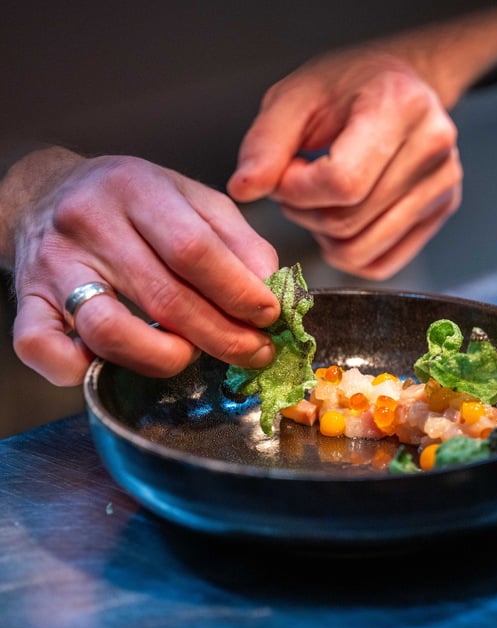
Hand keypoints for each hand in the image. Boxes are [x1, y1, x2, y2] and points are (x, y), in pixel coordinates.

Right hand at [6, 148, 280, 385]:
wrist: (50, 191)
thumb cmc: (134, 201)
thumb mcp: (192, 198)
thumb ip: (236, 239)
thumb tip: (269, 287)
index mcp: (138, 189)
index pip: (195, 250)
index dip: (239, 291)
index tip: (270, 316)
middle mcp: (90, 224)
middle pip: (163, 297)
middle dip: (220, 336)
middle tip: (253, 352)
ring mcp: (54, 265)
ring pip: (108, 329)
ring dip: (163, 357)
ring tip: (191, 355)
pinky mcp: (26, 298)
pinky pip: (39, 346)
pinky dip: (76, 368)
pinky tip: (111, 367)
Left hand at [227, 2, 496, 279]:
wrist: (399, 84)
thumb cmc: (347, 86)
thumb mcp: (296, 96)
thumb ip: (266, 143)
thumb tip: (245, 190)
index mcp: (399, 107)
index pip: (342, 183)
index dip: (297, 190)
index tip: (287, 170)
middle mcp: (432, 148)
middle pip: (349, 221)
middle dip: (306, 211)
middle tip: (298, 183)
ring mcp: (443, 185)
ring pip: (362, 250)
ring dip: (324, 235)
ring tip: (320, 200)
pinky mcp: (442, 212)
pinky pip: (382, 264)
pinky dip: (350, 254)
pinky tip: (343, 220)